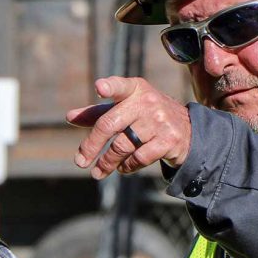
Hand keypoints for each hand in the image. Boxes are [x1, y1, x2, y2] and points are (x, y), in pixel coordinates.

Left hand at [67, 76, 190, 179]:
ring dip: (107, 162)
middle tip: (80, 162)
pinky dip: (127, 166)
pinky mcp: (169, 140)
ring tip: (98, 172)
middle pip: (110, 124)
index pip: (119, 86)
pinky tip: (122, 168)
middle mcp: (147, 102)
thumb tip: (70, 117)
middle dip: (91, 146)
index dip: (110, 87)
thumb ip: (98, 112)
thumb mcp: (126, 109)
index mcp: (134, 89)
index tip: (99, 88)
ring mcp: (159, 121)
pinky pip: (139, 158)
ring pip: (122, 146)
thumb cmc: (147, 116)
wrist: (188, 130)